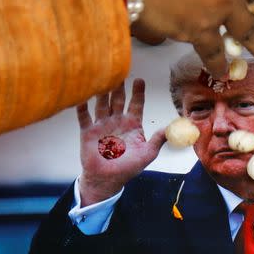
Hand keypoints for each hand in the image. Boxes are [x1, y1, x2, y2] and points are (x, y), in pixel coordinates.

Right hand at [77, 79, 165, 205]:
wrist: (107, 180)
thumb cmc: (128, 168)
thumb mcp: (147, 154)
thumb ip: (158, 140)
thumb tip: (172, 128)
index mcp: (132, 124)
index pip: (136, 104)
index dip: (138, 92)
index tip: (140, 80)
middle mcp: (116, 121)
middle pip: (118, 100)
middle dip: (119, 87)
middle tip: (119, 73)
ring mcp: (102, 125)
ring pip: (102, 104)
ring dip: (102, 93)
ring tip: (102, 80)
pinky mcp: (88, 132)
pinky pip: (84, 117)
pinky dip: (82, 107)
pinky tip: (81, 97)